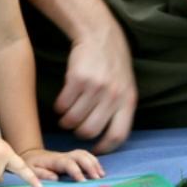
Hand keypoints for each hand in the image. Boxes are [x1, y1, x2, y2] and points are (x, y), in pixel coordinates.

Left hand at [20, 148, 103, 181]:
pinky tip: (99, 172)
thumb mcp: (30, 170)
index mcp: (54, 160)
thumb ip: (41, 174)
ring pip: (84, 154)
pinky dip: (94, 162)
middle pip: (79, 155)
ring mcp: (69, 156)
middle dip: (90, 166)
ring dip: (94, 163)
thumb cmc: (31, 165)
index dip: (76, 171)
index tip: (83, 182)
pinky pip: (85, 156)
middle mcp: (63, 156)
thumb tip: (55, 178)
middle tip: (97, 179)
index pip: (68, 163)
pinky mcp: (72, 158)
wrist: (31, 155)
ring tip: (101, 176)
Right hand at [54, 27, 136, 153]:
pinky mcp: (76, 79)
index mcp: (128, 101)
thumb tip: (108, 137)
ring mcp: (94, 88)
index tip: (94, 150)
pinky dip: (59, 108)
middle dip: (79, 133)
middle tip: (75, 128)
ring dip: (66, 122)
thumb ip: (120, 109)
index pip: (117, 135)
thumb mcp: (126, 86)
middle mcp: (112, 96)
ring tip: (65, 117)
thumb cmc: (113, 65)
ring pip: (73, 119)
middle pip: (90, 130)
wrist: (101, 36)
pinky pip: (62, 105)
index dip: (104, 147)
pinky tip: (61, 104)